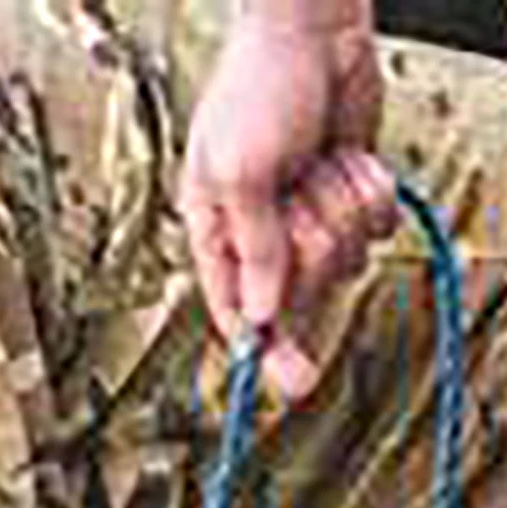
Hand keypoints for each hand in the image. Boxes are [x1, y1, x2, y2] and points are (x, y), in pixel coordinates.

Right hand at [180, 5, 396, 397]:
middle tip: (303, 199)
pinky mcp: (348, 197)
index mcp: (217, 239)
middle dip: (312, 245)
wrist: (312, 30)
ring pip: (344, 259)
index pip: (239, 315)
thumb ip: (253, 247)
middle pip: (301, 291)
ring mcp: (309, 219)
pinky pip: (375, 226)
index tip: (289, 387)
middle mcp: (264, 238)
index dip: (264, 352)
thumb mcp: (238, 172)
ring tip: (321, 166)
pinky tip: (347, 159)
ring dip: (341, 209)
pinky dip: (368, 192)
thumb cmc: (254, 91)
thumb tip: (264, 313)